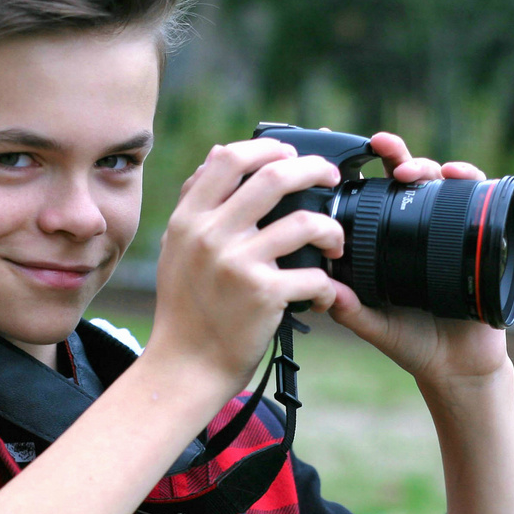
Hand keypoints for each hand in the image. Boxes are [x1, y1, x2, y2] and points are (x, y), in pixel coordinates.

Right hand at [146, 138, 344, 398]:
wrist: (185, 366)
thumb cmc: (186, 309)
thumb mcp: (177, 248)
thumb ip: (196, 201)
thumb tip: (218, 153)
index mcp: (189, 219)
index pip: (229, 158)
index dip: (267, 148)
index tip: (290, 154)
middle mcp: (210, 235)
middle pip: (274, 176)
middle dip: (314, 169)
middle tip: (330, 178)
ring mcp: (238, 263)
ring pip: (306, 222)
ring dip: (332, 230)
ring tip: (336, 243)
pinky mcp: (263, 295)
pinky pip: (314, 276)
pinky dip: (328, 286)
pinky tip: (326, 294)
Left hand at [326, 131, 510, 389]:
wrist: (459, 367)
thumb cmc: (413, 344)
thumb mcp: (375, 325)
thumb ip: (351, 309)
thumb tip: (323, 287)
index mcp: (387, 242)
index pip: (371, 195)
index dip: (358, 168)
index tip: (337, 147)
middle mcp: (417, 230)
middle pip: (405, 178)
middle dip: (394, 154)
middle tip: (381, 146)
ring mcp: (449, 230)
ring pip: (438, 181)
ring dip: (426, 164)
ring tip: (411, 170)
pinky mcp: (479, 236)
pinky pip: (477, 199)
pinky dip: (469, 178)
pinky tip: (457, 174)